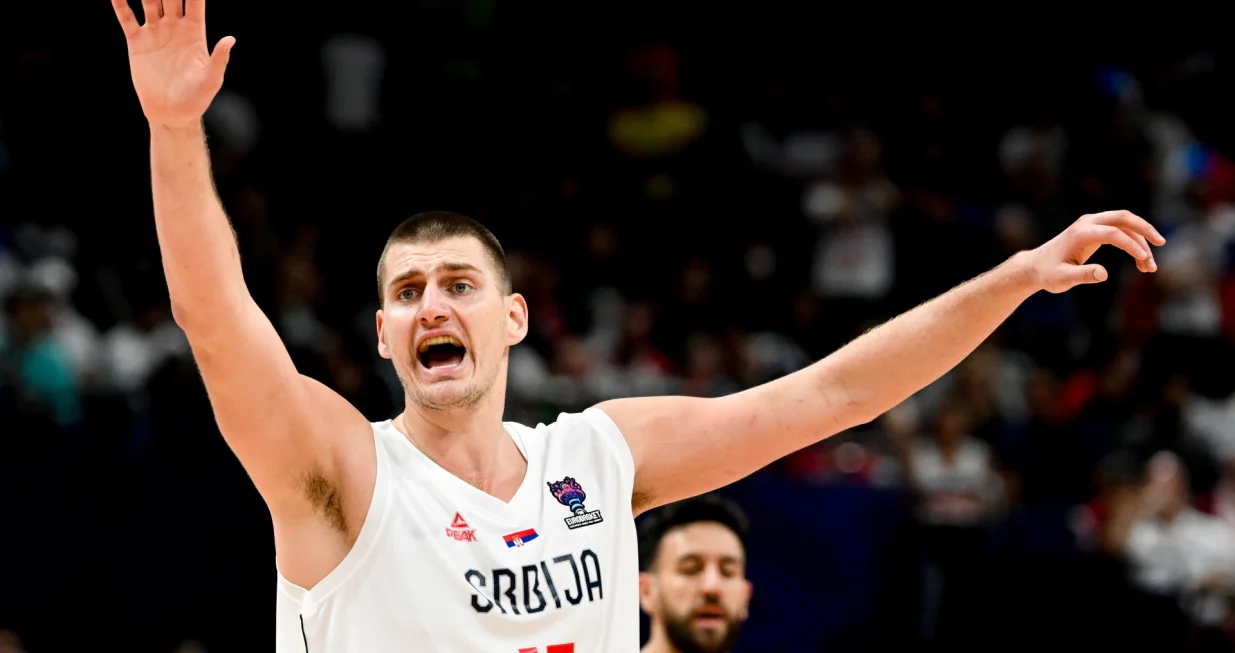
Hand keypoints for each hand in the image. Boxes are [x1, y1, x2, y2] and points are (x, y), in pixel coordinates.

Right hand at [111, 0, 235, 126]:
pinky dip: (119, 3)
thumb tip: (231, 39)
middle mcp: (175, 27)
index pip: (195, 1)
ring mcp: (155, 32)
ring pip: (148, 0)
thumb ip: (219, 58)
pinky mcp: (137, 41)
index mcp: (195, 32)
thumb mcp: (211, 79)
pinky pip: (126, 17)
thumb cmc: (196, 98)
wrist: (171, 113)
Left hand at [1027, 210, 1165, 293]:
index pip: (1112, 232)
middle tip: (1161, 243)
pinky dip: (1134, 243)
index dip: (1131, 245)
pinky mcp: (1096, 229)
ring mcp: (1092, 223)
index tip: (1144, 261)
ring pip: (1125, 224)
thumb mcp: (1062, 279)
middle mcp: (1087, 223)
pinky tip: (1141, 262)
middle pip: (1123, 217)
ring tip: (1150, 268)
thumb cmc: (1048, 273)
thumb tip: (1103, 274)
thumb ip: (1082, 275)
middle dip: (1145, 229)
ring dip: (1141, 241)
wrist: (1036, 266)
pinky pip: (1121, 230)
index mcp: (1080, 233)